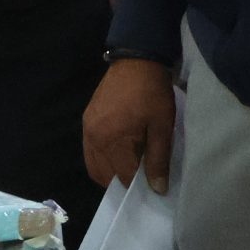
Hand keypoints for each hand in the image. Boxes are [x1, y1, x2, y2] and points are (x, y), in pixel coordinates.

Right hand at [83, 58, 174, 193]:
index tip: (152, 183)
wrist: (137, 60)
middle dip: (123, 181)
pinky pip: (90, 152)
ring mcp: (87, 129)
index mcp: (112, 140)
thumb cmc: (152, 93)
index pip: (123, 177)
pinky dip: (101, 160)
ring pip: (94, 166)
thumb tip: (157, 189)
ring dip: (110, 173)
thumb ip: (158, 159)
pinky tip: (118, 155)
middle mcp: (94, 138)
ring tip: (130, 167)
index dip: (138, 185)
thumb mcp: (162, 126)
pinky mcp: (86, 120)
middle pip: (105, 175)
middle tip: (141, 176)